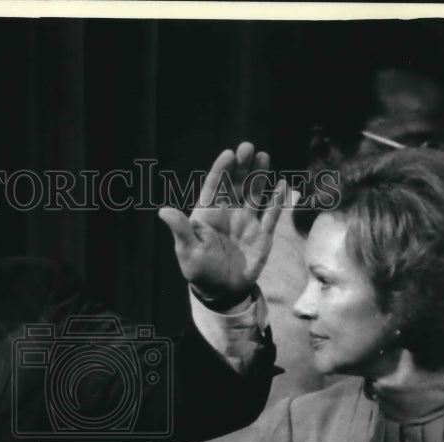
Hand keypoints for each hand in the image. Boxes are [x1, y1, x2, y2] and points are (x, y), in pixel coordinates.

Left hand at [160, 142, 286, 307]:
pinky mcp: (262, 235)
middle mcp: (228, 213)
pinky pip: (270, 215)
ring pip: (254, 193)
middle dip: (242, 166)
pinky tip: (281, 185)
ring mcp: (246, 222)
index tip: (228, 154)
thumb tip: (162, 211)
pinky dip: (276, 201)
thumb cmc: (200, 270)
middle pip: (236, 184)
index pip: (215, 187)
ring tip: (263, 156)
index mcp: (208, 214)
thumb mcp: (188, 250)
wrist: (222, 291)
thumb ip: (180, 230)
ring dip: (259, 176)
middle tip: (248, 147)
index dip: (221, 170)